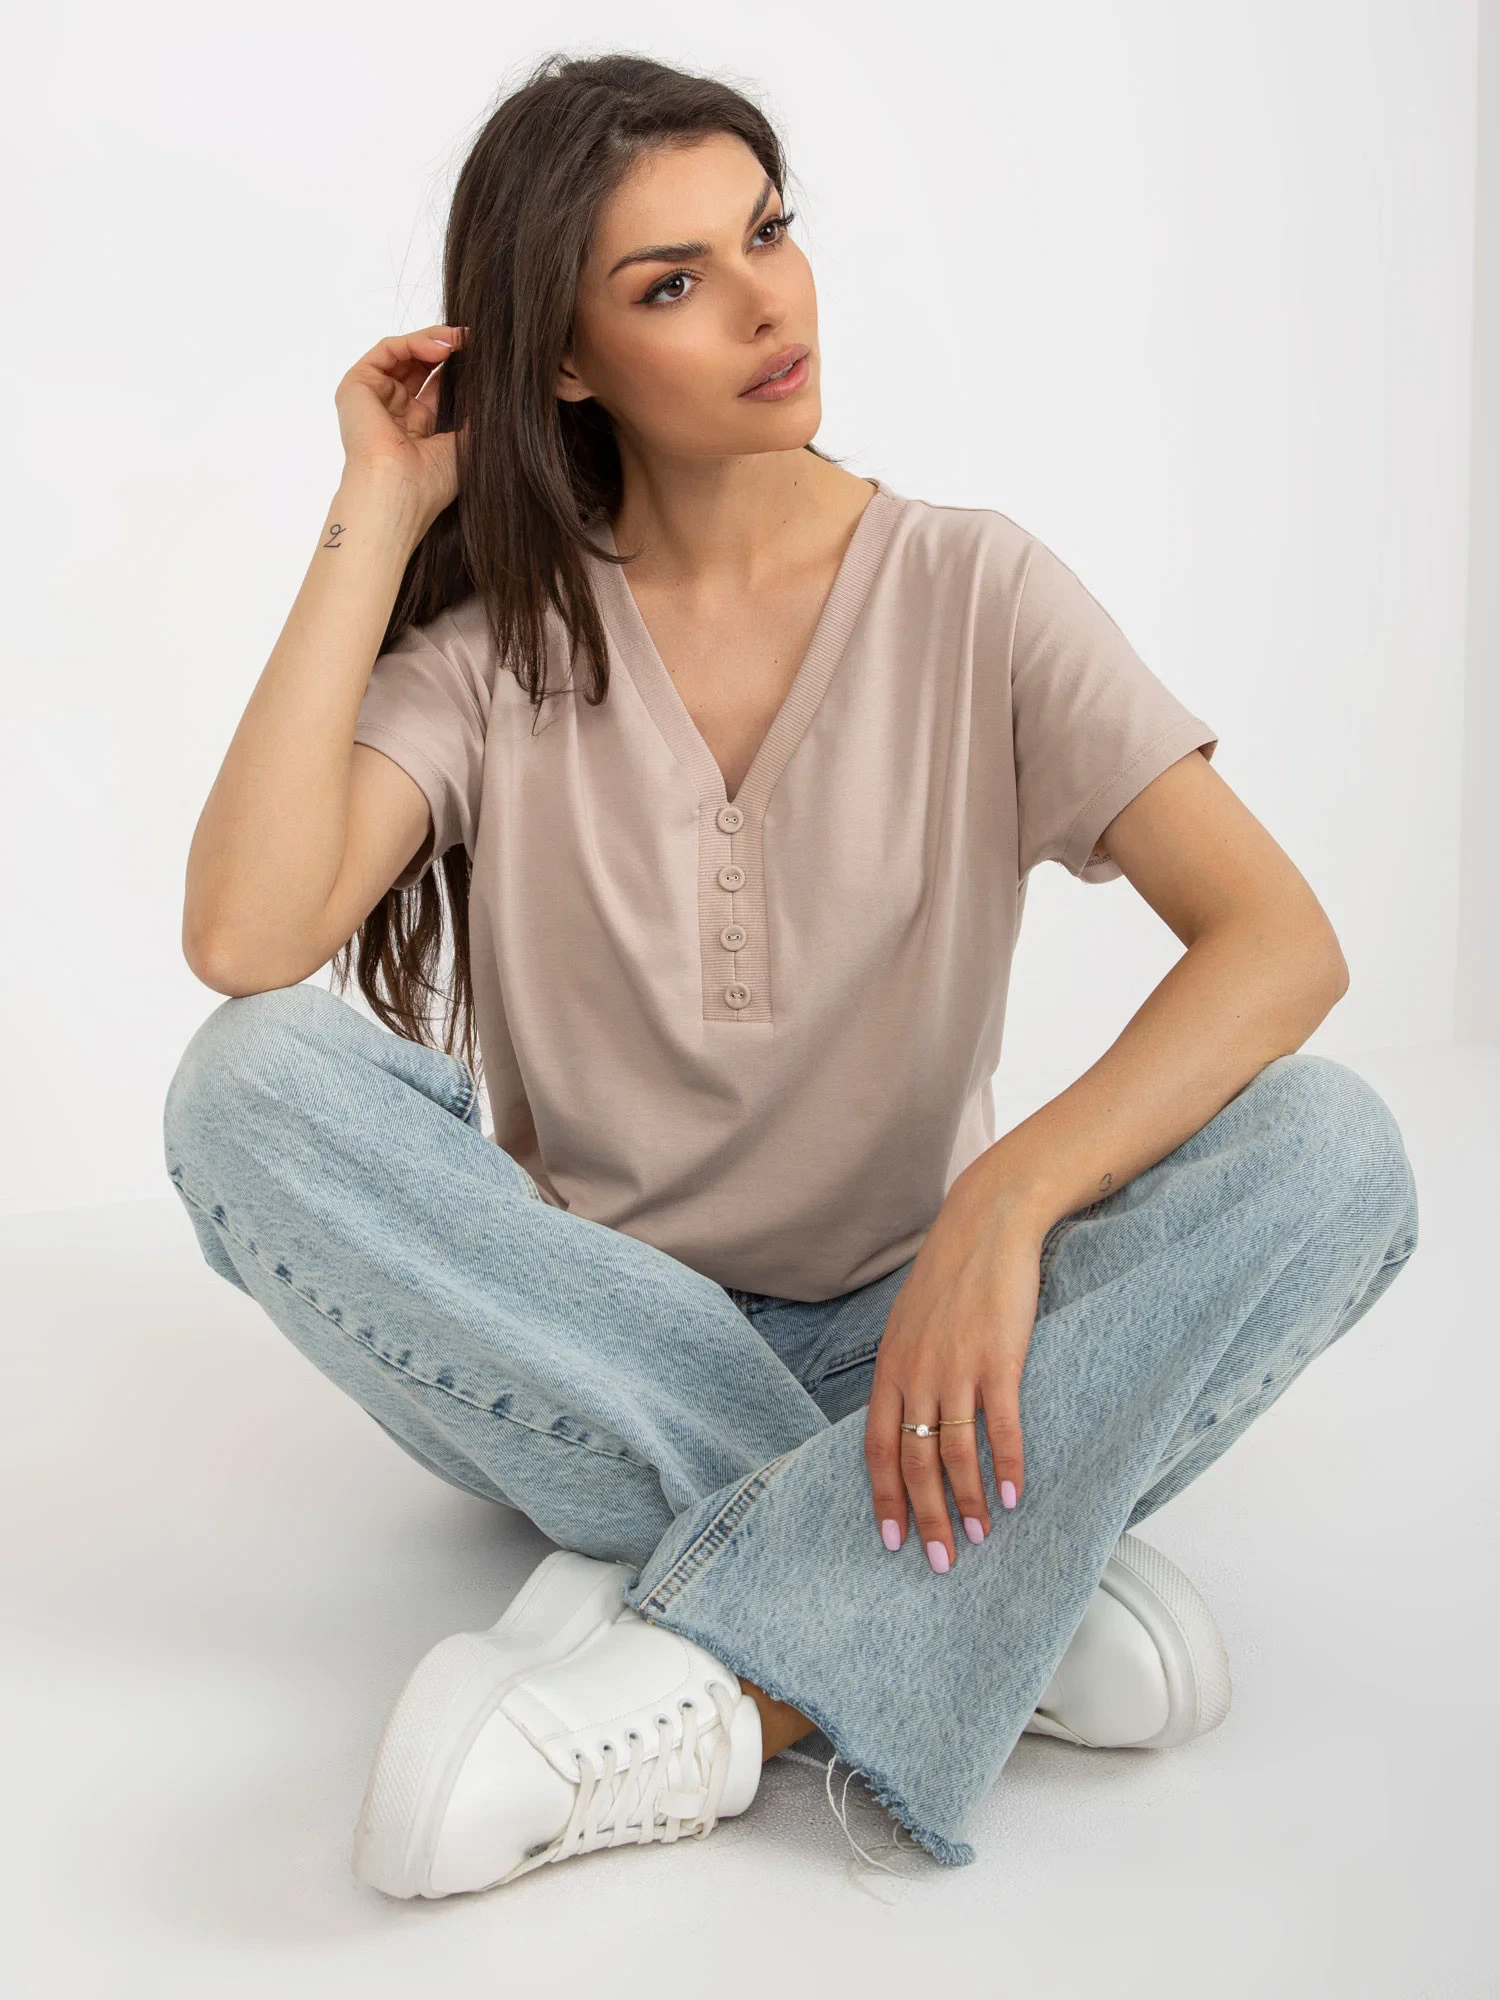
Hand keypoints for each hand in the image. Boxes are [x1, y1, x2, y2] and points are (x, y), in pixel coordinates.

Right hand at [333, 324, 466, 528]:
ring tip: (460, 341)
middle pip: (419, 366)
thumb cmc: (430, 482)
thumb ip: (475, 414)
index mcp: (416, 430)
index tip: (483, 358)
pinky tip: (442, 348)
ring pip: (404, 354)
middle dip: (446, 350)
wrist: (398, 492)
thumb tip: (495, 388)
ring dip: (434, 341)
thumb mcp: (465, 443)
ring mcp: (373, 398)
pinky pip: (388, 350)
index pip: (436, 387)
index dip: (458, 370)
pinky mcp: (357, 385)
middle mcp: (393, 412)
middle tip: (472, 342)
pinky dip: (415, 342)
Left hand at [863, 1172, 1046, 1571]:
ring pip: (954, 1452)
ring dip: (966, 1503)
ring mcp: (956, 1367)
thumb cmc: (951, 1274)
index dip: (883, 1496)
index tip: (891, 1539)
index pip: (876, 1446)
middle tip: (940, 1561)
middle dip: (925, 1517)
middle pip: (914, 1461)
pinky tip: (1014, 1496)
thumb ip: (906, 1370)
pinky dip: (1007, 1466)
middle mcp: (916, 1372)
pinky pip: (1001, 1426)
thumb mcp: (910, 1322)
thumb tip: (906, 1416)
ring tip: (980, 1538)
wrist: (987, 1223)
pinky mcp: (998, 1359)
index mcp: (890, 1367)